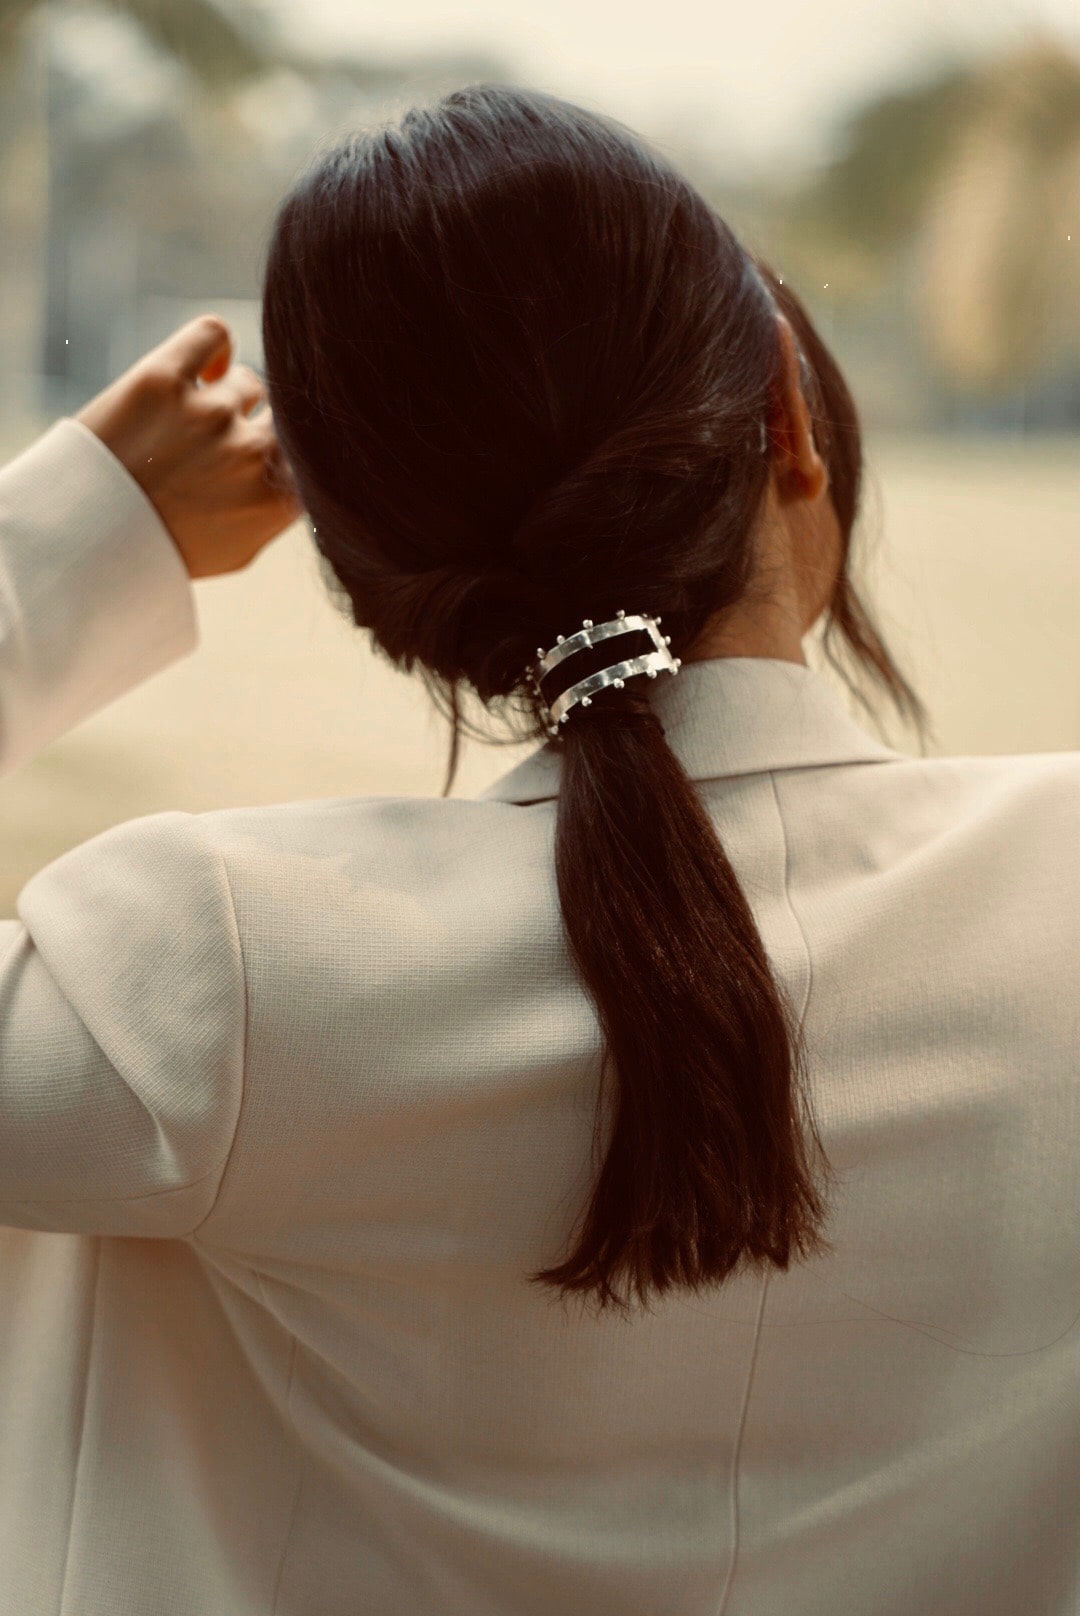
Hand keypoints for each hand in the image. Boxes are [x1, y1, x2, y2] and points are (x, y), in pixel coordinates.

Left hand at [75, 314, 302, 578]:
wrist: (84, 539)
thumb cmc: (164, 552)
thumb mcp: (239, 551)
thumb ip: (278, 512)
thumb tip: (304, 477)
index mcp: (278, 499)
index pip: (317, 455)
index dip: (297, 454)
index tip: (274, 461)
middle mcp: (252, 451)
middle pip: (286, 416)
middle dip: (263, 430)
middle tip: (224, 452)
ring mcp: (209, 412)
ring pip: (248, 382)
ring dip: (229, 400)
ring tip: (194, 426)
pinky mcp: (163, 378)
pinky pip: (212, 334)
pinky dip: (214, 347)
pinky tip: (201, 370)